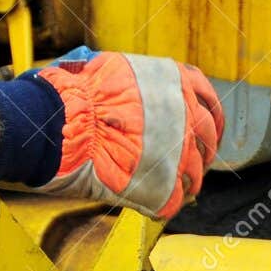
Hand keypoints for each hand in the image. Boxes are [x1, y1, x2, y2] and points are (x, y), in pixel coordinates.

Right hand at [33, 52, 222, 219]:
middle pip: (208, 139)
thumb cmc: (75, 95)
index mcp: (175, 81)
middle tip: (190, 161)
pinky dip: (168, 200)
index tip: (209, 130)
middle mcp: (185, 113)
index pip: (210, 102)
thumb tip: (142, 94)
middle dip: (202, 151)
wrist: (59, 122)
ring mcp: (178, 150)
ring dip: (186, 179)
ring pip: (196, 172)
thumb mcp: (115, 70)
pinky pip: (176, 197)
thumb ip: (140, 83)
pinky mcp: (164, 184)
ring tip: (170, 184)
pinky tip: (157, 199)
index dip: (211, 119)